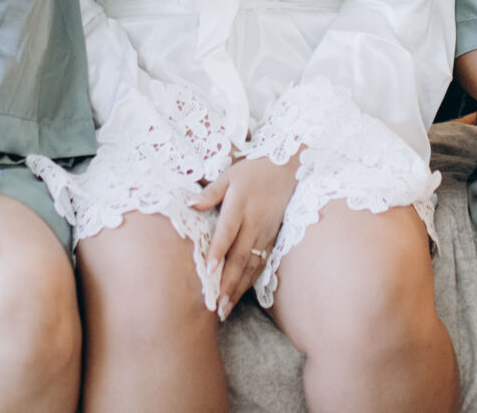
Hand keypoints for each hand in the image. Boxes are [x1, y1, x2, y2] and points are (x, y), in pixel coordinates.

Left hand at [189, 153, 298, 316]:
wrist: (285, 169)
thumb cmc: (252, 171)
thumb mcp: (229, 175)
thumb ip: (211, 192)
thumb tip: (190, 204)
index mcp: (240, 205)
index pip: (228, 231)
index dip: (219, 251)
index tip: (209, 270)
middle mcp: (254, 223)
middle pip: (240, 256)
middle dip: (228, 282)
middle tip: (216, 304)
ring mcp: (265, 233)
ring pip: (251, 265)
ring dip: (238, 288)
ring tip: (225, 307)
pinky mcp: (272, 239)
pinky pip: (261, 264)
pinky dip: (250, 281)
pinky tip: (240, 294)